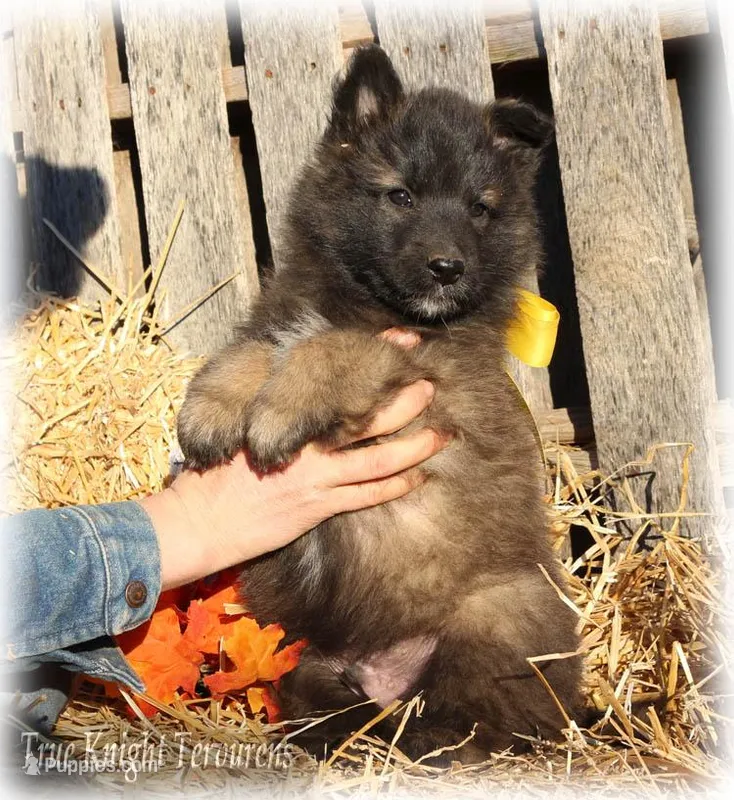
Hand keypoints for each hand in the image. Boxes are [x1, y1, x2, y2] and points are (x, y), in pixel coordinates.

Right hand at [140, 378, 446, 589]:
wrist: (198, 520)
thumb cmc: (213, 474)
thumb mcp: (238, 429)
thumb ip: (271, 414)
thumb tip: (298, 397)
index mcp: (286, 418)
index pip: (337, 381)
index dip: (372, 357)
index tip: (400, 341)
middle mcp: (306, 444)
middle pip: (367, 418)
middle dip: (403, 401)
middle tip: (431, 384)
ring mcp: (315, 477)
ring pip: (377, 460)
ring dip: (413, 447)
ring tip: (441, 435)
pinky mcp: (316, 506)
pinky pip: (364, 496)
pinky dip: (393, 486)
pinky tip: (415, 477)